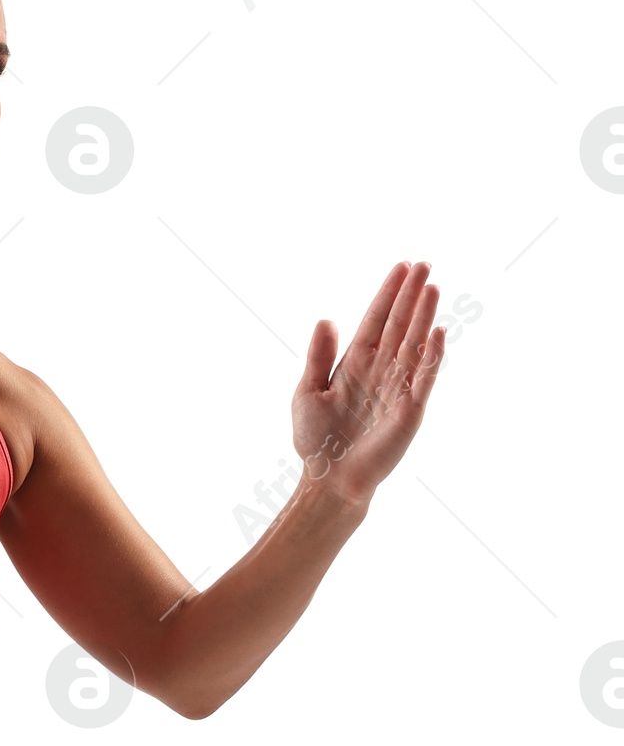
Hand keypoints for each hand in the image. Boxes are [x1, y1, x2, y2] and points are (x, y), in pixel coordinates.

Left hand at [292, 259, 445, 506]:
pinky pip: (423, 379)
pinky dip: (431, 356)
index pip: (376, 320)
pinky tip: (438, 332)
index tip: (401, 267)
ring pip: (413, 344)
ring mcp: (398, 389)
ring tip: (432, 287)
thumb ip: (317, 357)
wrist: (328, 480)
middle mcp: (381, 371)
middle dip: (411, 295)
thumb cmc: (316, 440)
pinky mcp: (410, 411)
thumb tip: (326, 319)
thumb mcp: (307, 393)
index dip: (388, 293)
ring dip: (423, 317)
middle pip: (399, 325)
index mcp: (356, 364)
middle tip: (424, 264)